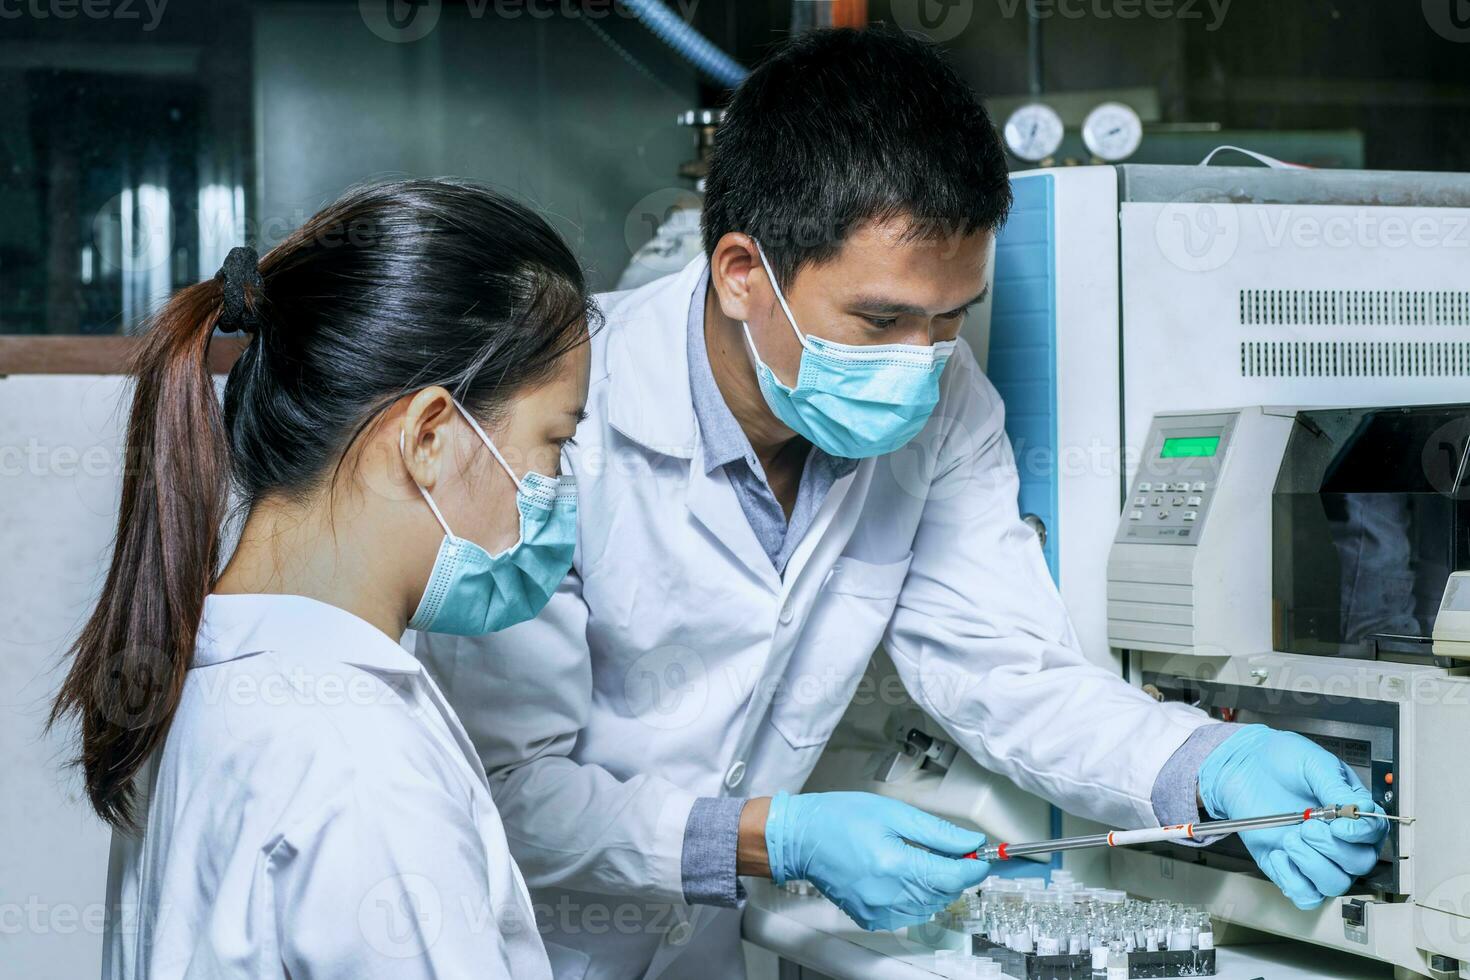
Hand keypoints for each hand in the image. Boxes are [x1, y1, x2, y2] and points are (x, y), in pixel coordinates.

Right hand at [763, 791, 990, 930]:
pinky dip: (916, 897)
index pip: (952, 877)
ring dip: (936, 886)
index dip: (974, 867)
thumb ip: (936, 832)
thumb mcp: (893, 812)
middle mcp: (887, 894)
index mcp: (894, 865)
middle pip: (944, 893)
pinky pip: (908, 913)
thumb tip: (969, 843)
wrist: (801, 838)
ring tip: (923, 860)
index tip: (983, 857)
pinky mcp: (870, 917)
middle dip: (955, 873)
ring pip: (929, 906)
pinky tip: (904, 876)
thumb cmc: (839, 818)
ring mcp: (878, 910)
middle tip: (954, 851)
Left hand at [1199, 725, 1386, 909]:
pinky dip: (1292, 879)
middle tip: (1307, 826)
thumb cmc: (1282, 761)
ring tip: (1291, 838)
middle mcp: (1340, 840)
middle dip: (1332, 848)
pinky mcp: (1290, 868)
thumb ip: (1335, 786)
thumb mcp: (1312, 763)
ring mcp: (1315, 857)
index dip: (1361, 835)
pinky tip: (1279, 853)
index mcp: (1352, 813)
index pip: (1375, 835)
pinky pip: (1303, 894)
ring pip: (1334, 884)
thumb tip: (1357, 808)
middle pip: (1359, 864)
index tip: (1339, 826)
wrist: (1245, 767)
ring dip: (1312, 863)